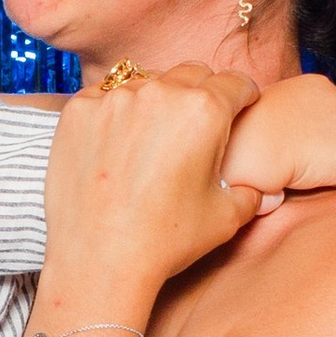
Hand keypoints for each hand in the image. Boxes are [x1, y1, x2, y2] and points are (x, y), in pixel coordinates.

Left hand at [43, 63, 261, 308]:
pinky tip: (116, 147)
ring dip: (156, 103)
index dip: (244, 97)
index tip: (240, 106)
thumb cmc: (165, 242)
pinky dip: (115, 114)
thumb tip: (257, 185)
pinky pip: (104, 98)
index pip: (236, 83)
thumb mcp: (227, 218)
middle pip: (192, 74)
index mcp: (205, 111)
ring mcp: (114, 99)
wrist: (98, 261)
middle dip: (202, 94)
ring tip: (152, 140)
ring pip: (146, 83)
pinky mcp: (78, 111)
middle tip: (196, 126)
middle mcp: (160, 94)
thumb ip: (250, 190)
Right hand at [224, 71, 335, 205]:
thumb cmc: (242, 133)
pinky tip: (316, 186)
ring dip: (332, 168)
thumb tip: (284, 137)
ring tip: (301, 173)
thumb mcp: (264, 108)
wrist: (249, 147)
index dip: (309, 138)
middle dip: (324, 151)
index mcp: (318, 85)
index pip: (328, 118)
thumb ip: (286, 117)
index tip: (287, 146)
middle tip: (293, 161)